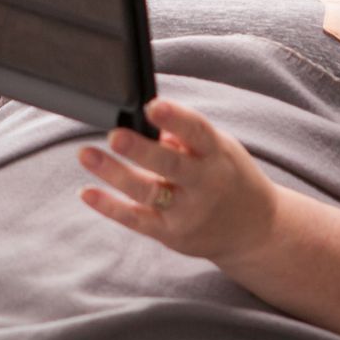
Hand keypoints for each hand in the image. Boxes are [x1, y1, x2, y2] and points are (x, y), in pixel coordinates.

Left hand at [77, 97, 277, 264]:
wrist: (253, 229)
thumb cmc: (227, 176)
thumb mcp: (218, 148)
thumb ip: (185, 136)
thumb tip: (144, 122)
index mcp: (217, 155)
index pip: (198, 133)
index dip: (176, 119)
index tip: (152, 106)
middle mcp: (204, 185)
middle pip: (170, 166)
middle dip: (142, 150)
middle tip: (115, 134)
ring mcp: (187, 213)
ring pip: (147, 193)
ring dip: (114, 174)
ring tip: (86, 154)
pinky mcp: (170, 234)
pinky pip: (136, 220)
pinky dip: (109, 206)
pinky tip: (87, 191)